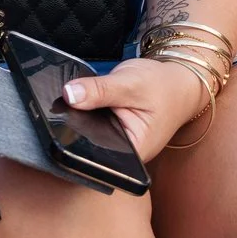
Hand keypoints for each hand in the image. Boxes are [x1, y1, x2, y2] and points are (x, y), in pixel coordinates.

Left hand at [61, 56, 211, 161]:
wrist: (180, 82)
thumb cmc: (164, 87)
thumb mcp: (131, 84)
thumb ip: (100, 90)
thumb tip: (69, 95)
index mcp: (132, 153)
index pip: (93, 155)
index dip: (72, 139)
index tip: (56, 120)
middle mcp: (123, 155)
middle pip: (87, 147)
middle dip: (72, 128)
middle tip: (58, 106)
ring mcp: (116, 145)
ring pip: (86, 136)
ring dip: (76, 120)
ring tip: (67, 103)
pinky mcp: (110, 134)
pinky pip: (90, 127)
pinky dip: (84, 115)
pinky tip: (78, 103)